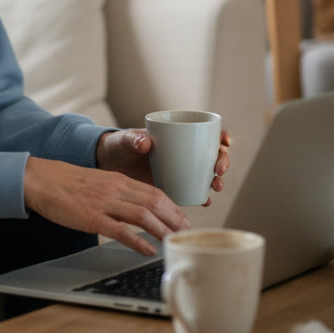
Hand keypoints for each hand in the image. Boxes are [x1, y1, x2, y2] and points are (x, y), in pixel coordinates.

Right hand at [23, 156, 187, 255]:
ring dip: (162, 230)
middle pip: (155, 202)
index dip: (173, 207)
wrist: (42, 180)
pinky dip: (138, 241)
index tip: (183, 220)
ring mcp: (105, 203)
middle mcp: (116, 189)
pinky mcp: (92, 217)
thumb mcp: (99, 182)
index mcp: (119, 180)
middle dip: (174, 219)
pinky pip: (121, 230)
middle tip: (187, 233)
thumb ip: (118, 193)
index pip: (155, 192)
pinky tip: (148, 250)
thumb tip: (135, 208)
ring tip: (174, 241)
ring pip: (143, 215)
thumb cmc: (67, 183)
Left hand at [95, 129, 232, 204]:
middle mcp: (184, 152)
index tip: (224, 141)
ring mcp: (181, 170)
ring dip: (216, 181)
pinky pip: (193, 191)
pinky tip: (204, 201)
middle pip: (212, 155)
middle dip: (222, 161)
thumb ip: (133, 140)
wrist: (109, 166)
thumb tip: (145, 143)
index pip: (205, 132)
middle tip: (218, 170)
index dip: (220, 136)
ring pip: (207, 174)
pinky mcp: (174, 187)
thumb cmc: (119, 147)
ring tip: (215, 187)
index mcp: (177, 135)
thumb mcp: (124, 141)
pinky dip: (201, 196)